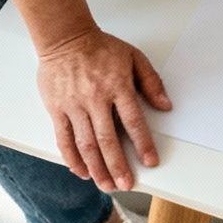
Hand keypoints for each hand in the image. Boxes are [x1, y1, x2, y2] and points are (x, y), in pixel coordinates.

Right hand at [35, 28, 170, 192]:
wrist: (65, 38)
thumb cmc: (101, 48)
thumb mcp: (134, 58)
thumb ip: (151, 82)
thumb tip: (166, 105)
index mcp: (118, 87)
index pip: (133, 122)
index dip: (143, 144)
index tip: (151, 161)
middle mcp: (95, 99)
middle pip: (108, 140)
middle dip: (118, 165)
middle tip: (126, 184)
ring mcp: (74, 106)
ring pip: (86, 144)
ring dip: (97, 168)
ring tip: (106, 184)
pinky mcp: (56, 109)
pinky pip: (63, 139)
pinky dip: (72, 158)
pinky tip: (81, 171)